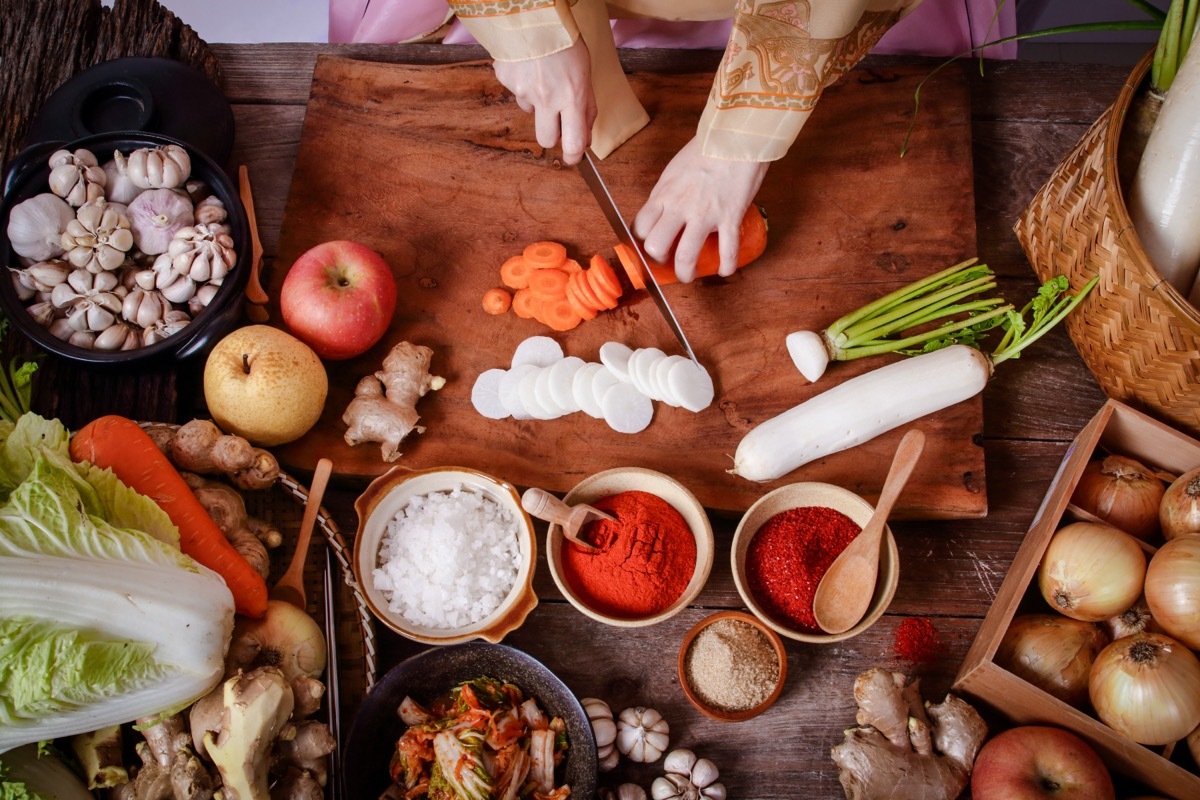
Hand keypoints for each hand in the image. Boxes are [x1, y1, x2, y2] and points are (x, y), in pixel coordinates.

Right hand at [493, 37, 596, 164]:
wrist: (532, 14)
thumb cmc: (564, 41)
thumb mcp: (584, 74)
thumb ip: (586, 107)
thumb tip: (584, 138)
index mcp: (572, 96)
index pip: (572, 142)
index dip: (572, 156)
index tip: (572, 157)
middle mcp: (547, 98)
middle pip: (545, 139)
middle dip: (552, 135)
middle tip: (557, 121)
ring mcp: (523, 90)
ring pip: (530, 110)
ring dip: (537, 100)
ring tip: (543, 74)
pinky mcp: (506, 80)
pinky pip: (516, 90)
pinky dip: (522, 82)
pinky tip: (528, 65)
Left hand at [633, 137, 768, 281]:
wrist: (737, 136)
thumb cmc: (707, 148)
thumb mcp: (675, 169)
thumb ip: (667, 192)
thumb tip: (663, 209)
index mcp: (664, 193)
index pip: (640, 227)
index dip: (642, 242)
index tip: (650, 245)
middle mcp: (679, 207)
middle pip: (656, 247)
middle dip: (659, 261)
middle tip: (668, 261)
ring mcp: (704, 214)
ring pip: (685, 256)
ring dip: (686, 273)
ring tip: (689, 275)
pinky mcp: (730, 217)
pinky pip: (726, 251)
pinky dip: (726, 266)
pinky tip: (725, 270)